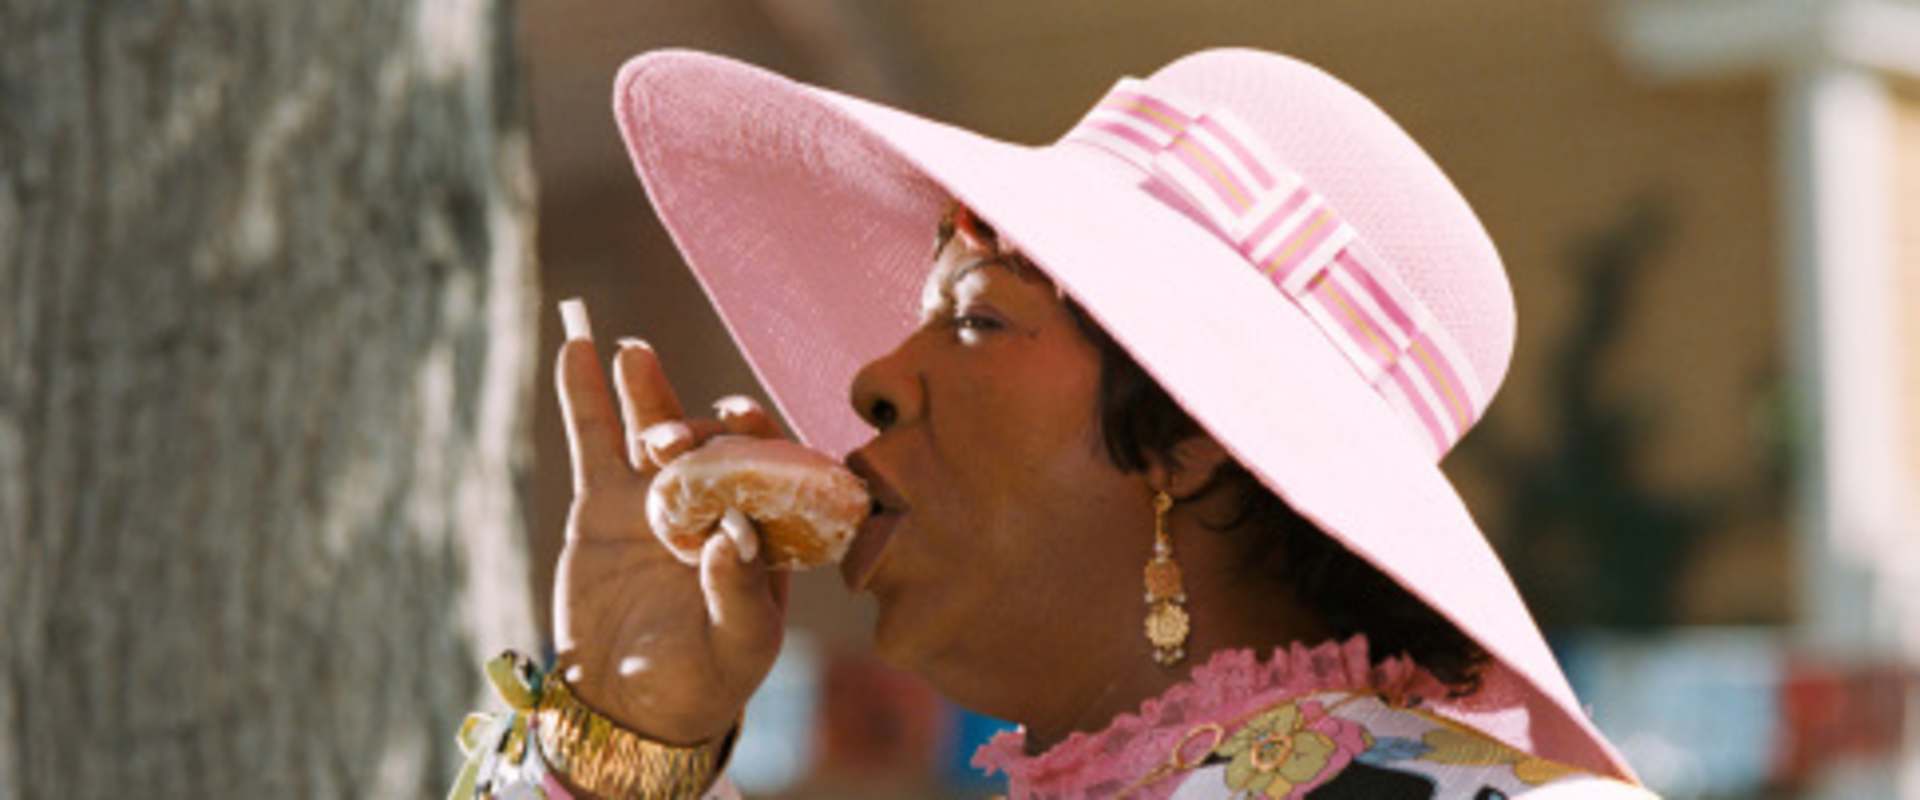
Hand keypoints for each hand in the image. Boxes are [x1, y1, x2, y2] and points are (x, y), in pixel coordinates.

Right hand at [549, 304, 788, 745]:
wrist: (629, 706)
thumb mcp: (738, 648)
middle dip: (696, 431)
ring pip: (655, 429)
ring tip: (634, 354)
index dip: (759, 438)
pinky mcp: (603, 503)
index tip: (741, 420)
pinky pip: (595, 441)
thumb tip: (732, 535)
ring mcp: (657, 497)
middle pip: (712, 442)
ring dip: (648, 390)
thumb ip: (739, 594)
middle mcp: (716, 501)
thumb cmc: (706, 680)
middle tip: (669, 443)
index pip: (772, 466)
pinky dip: (586, 395)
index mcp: (766, 529)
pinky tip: (576, 348)